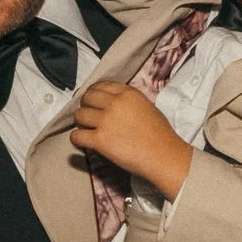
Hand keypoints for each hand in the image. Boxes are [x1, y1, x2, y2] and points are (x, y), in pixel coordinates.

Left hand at [71, 80, 193, 196]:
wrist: (164, 156)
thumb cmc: (161, 135)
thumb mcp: (147, 107)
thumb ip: (129, 102)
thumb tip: (113, 105)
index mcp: (128, 93)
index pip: (101, 86)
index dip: (93, 93)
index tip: (92, 101)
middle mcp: (115, 103)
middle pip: (87, 98)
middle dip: (85, 106)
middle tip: (89, 116)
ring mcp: (106, 121)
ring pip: (79, 115)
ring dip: (80, 122)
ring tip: (87, 129)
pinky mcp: (100, 140)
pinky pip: (76, 136)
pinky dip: (77, 139)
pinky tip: (83, 142)